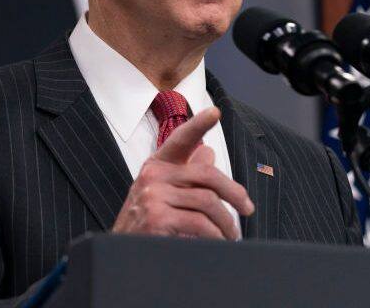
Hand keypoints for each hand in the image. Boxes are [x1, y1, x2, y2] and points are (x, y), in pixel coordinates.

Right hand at [112, 107, 253, 239]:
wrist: (121, 257)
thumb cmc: (146, 227)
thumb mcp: (164, 196)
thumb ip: (187, 176)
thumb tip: (208, 152)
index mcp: (156, 166)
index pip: (180, 140)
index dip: (198, 124)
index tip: (215, 112)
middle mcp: (152, 176)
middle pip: (206, 174)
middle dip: (234, 193)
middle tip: (247, 209)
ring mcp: (153, 196)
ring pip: (208, 201)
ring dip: (226, 223)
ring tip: (230, 235)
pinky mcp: (157, 218)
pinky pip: (200, 224)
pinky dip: (216, 236)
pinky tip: (218, 244)